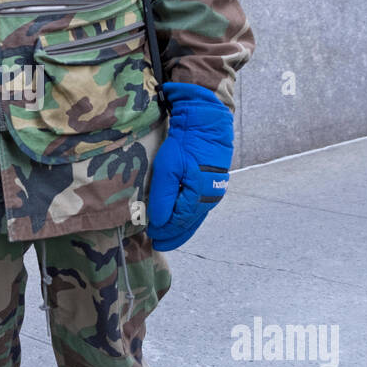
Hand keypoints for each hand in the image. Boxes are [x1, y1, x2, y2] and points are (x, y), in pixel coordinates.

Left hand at [146, 82, 233, 249]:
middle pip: (190, 223)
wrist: (207, 122)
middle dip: (174, 235)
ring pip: (196, 217)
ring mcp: (214, 191)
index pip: (179, 221)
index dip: (165, 232)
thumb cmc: (185, 143)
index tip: (152, 237)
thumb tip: (159, 223)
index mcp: (198, 196)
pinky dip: (190, 216)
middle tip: (159, 244)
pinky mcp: (214, 183)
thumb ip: (163, 197)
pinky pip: (200, 207)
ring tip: (168, 236)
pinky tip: (183, 218)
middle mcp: (209, 197)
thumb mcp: (168, 168)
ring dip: (182, 228)